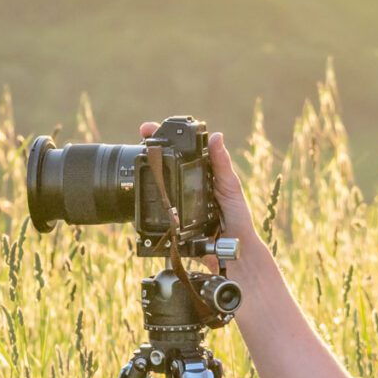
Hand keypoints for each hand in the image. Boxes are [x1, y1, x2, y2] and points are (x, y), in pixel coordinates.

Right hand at [139, 121, 257, 249]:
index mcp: (201, 175)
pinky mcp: (171, 222)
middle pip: (164, 166)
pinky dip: (148, 203)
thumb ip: (222, 165)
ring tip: (141, 157)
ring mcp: (177, 203)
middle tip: (143, 135)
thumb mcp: (230, 187)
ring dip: (146, 174)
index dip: (165, 139)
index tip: (150, 127)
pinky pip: (156, 211)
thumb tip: (217, 136)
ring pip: (157, 187)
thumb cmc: (237, 217)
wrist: (233, 250)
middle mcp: (186, 187)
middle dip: (150, 150)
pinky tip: (142, 194)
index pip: (180, 153)